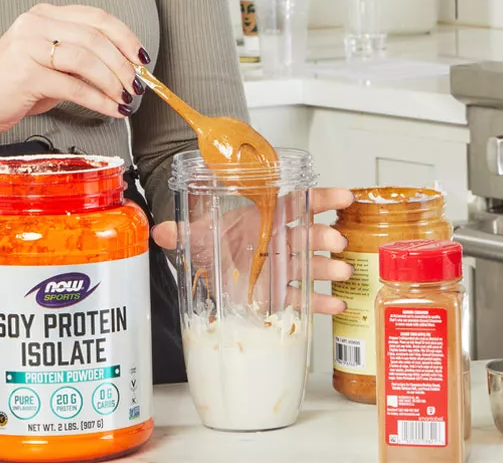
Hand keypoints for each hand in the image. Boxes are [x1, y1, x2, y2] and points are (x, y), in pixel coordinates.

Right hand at [0, 3, 145, 134]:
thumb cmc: (10, 86)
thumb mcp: (48, 63)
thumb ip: (80, 59)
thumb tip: (124, 71)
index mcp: (45, 14)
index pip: (96, 17)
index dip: (125, 37)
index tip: (142, 58)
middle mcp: (36, 23)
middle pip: (95, 37)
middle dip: (123, 64)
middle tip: (137, 85)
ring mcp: (29, 45)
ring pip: (87, 59)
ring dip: (113, 82)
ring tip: (125, 99)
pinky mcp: (25, 73)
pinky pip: (73, 86)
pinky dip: (98, 100)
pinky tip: (110, 110)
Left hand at [151, 187, 354, 315]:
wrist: (210, 263)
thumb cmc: (214, 241)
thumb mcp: (197, 235)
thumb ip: (182, 232)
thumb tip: (159, 230)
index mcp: (263, 219)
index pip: (296, 204)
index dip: (321, 198)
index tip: (343, 196)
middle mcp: (277, 241)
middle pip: (306, 235)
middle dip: (322, 237)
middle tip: (336, 241)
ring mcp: (281, 267)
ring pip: (309, 265)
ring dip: (327, 267)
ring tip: (342, 272)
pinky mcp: (280, 292)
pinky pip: (304, 297)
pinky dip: (321, 302)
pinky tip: (337, 305)